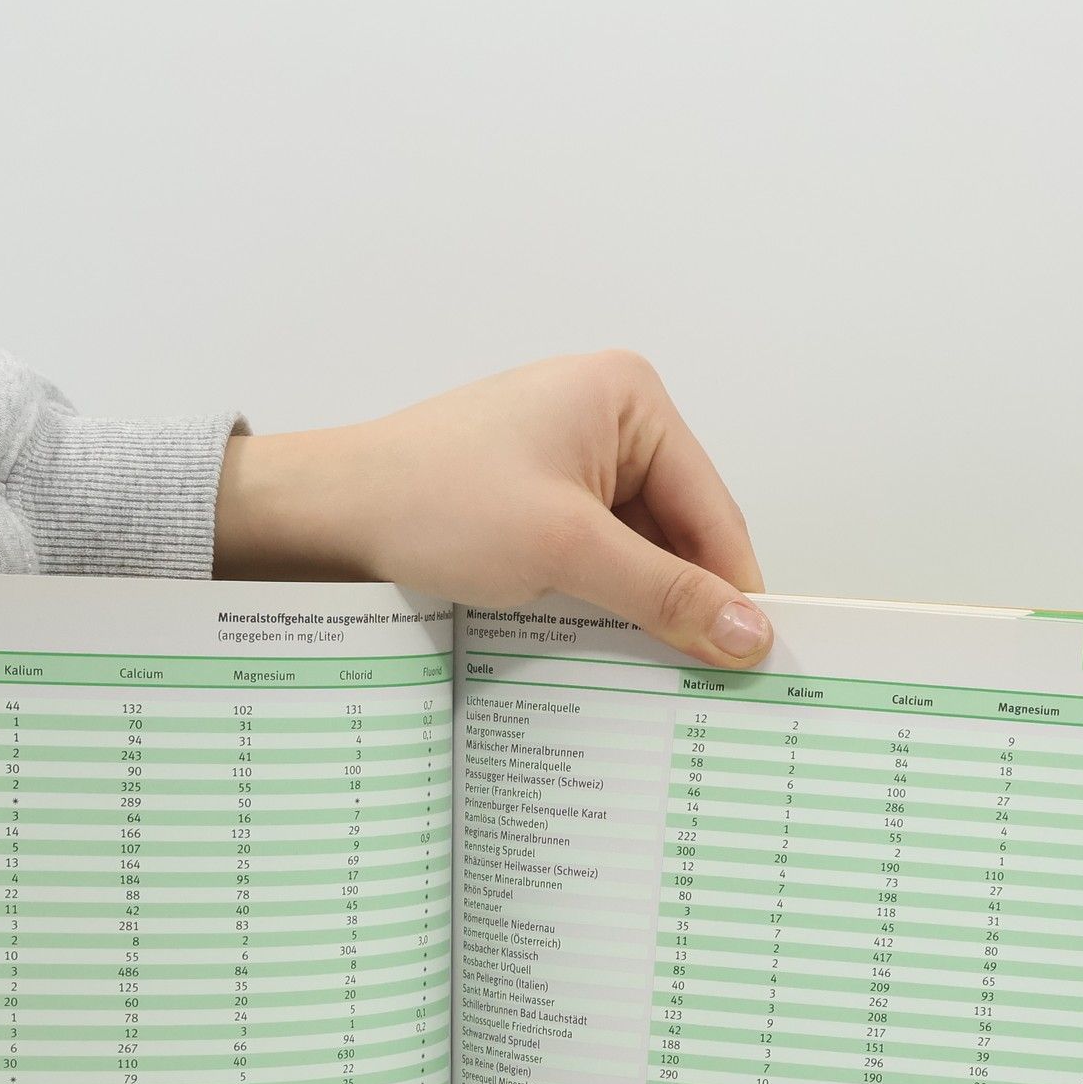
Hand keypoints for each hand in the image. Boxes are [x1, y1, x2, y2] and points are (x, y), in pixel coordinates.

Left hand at [214, 350, 771, 664]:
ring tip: (653, 677)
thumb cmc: (434, 503)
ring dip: (637, 608)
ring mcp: (566, 459)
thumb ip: (665, 593)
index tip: (755, 660)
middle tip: (707, 684)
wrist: (327, 515)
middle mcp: (606, 418)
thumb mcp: (567, 551)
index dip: (733, 589)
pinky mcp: (533, 498)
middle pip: (677, 531)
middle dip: (682, 602)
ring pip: (633, 551)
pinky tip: (599, 649)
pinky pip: (590, 557)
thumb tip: (749, 634)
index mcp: (629, 399)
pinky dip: (596, 601)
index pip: (711, 508)